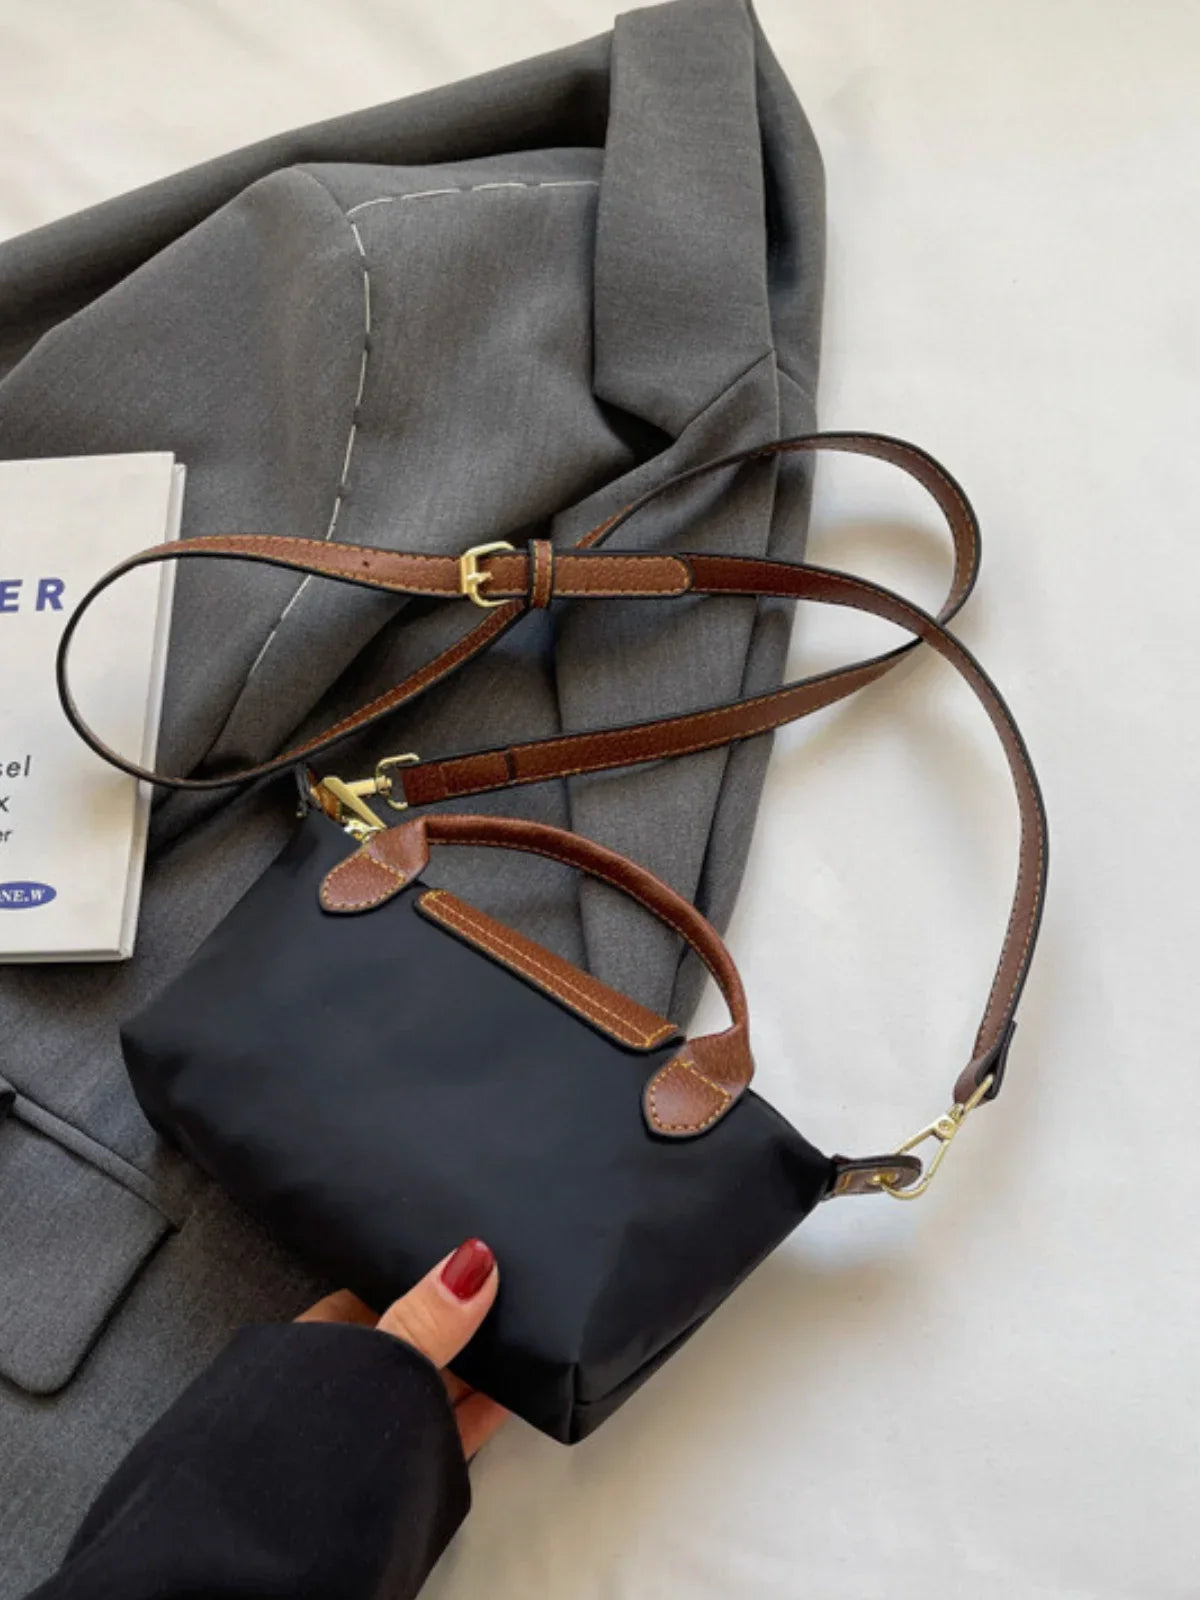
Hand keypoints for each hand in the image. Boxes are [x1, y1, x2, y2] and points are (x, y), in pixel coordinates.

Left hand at [297, 1239, 506, 1457]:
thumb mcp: (378, 1364)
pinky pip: (449, 1429)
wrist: (282, 1555)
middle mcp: (344, 1385)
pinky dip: (481, 1411)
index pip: (376, 1291)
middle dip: (456, 1321)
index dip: (422, 1273)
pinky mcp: (403, 1470)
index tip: (474, 1256)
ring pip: (432, 1386)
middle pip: (411, 1340)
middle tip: (515, 1288)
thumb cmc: (311, 1441)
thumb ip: (425, 1320)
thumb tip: (475, 1259)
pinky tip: (514, 1393)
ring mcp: (374, 1430)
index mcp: (319, 1343)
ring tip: (526, 1331)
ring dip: (474, 1366)